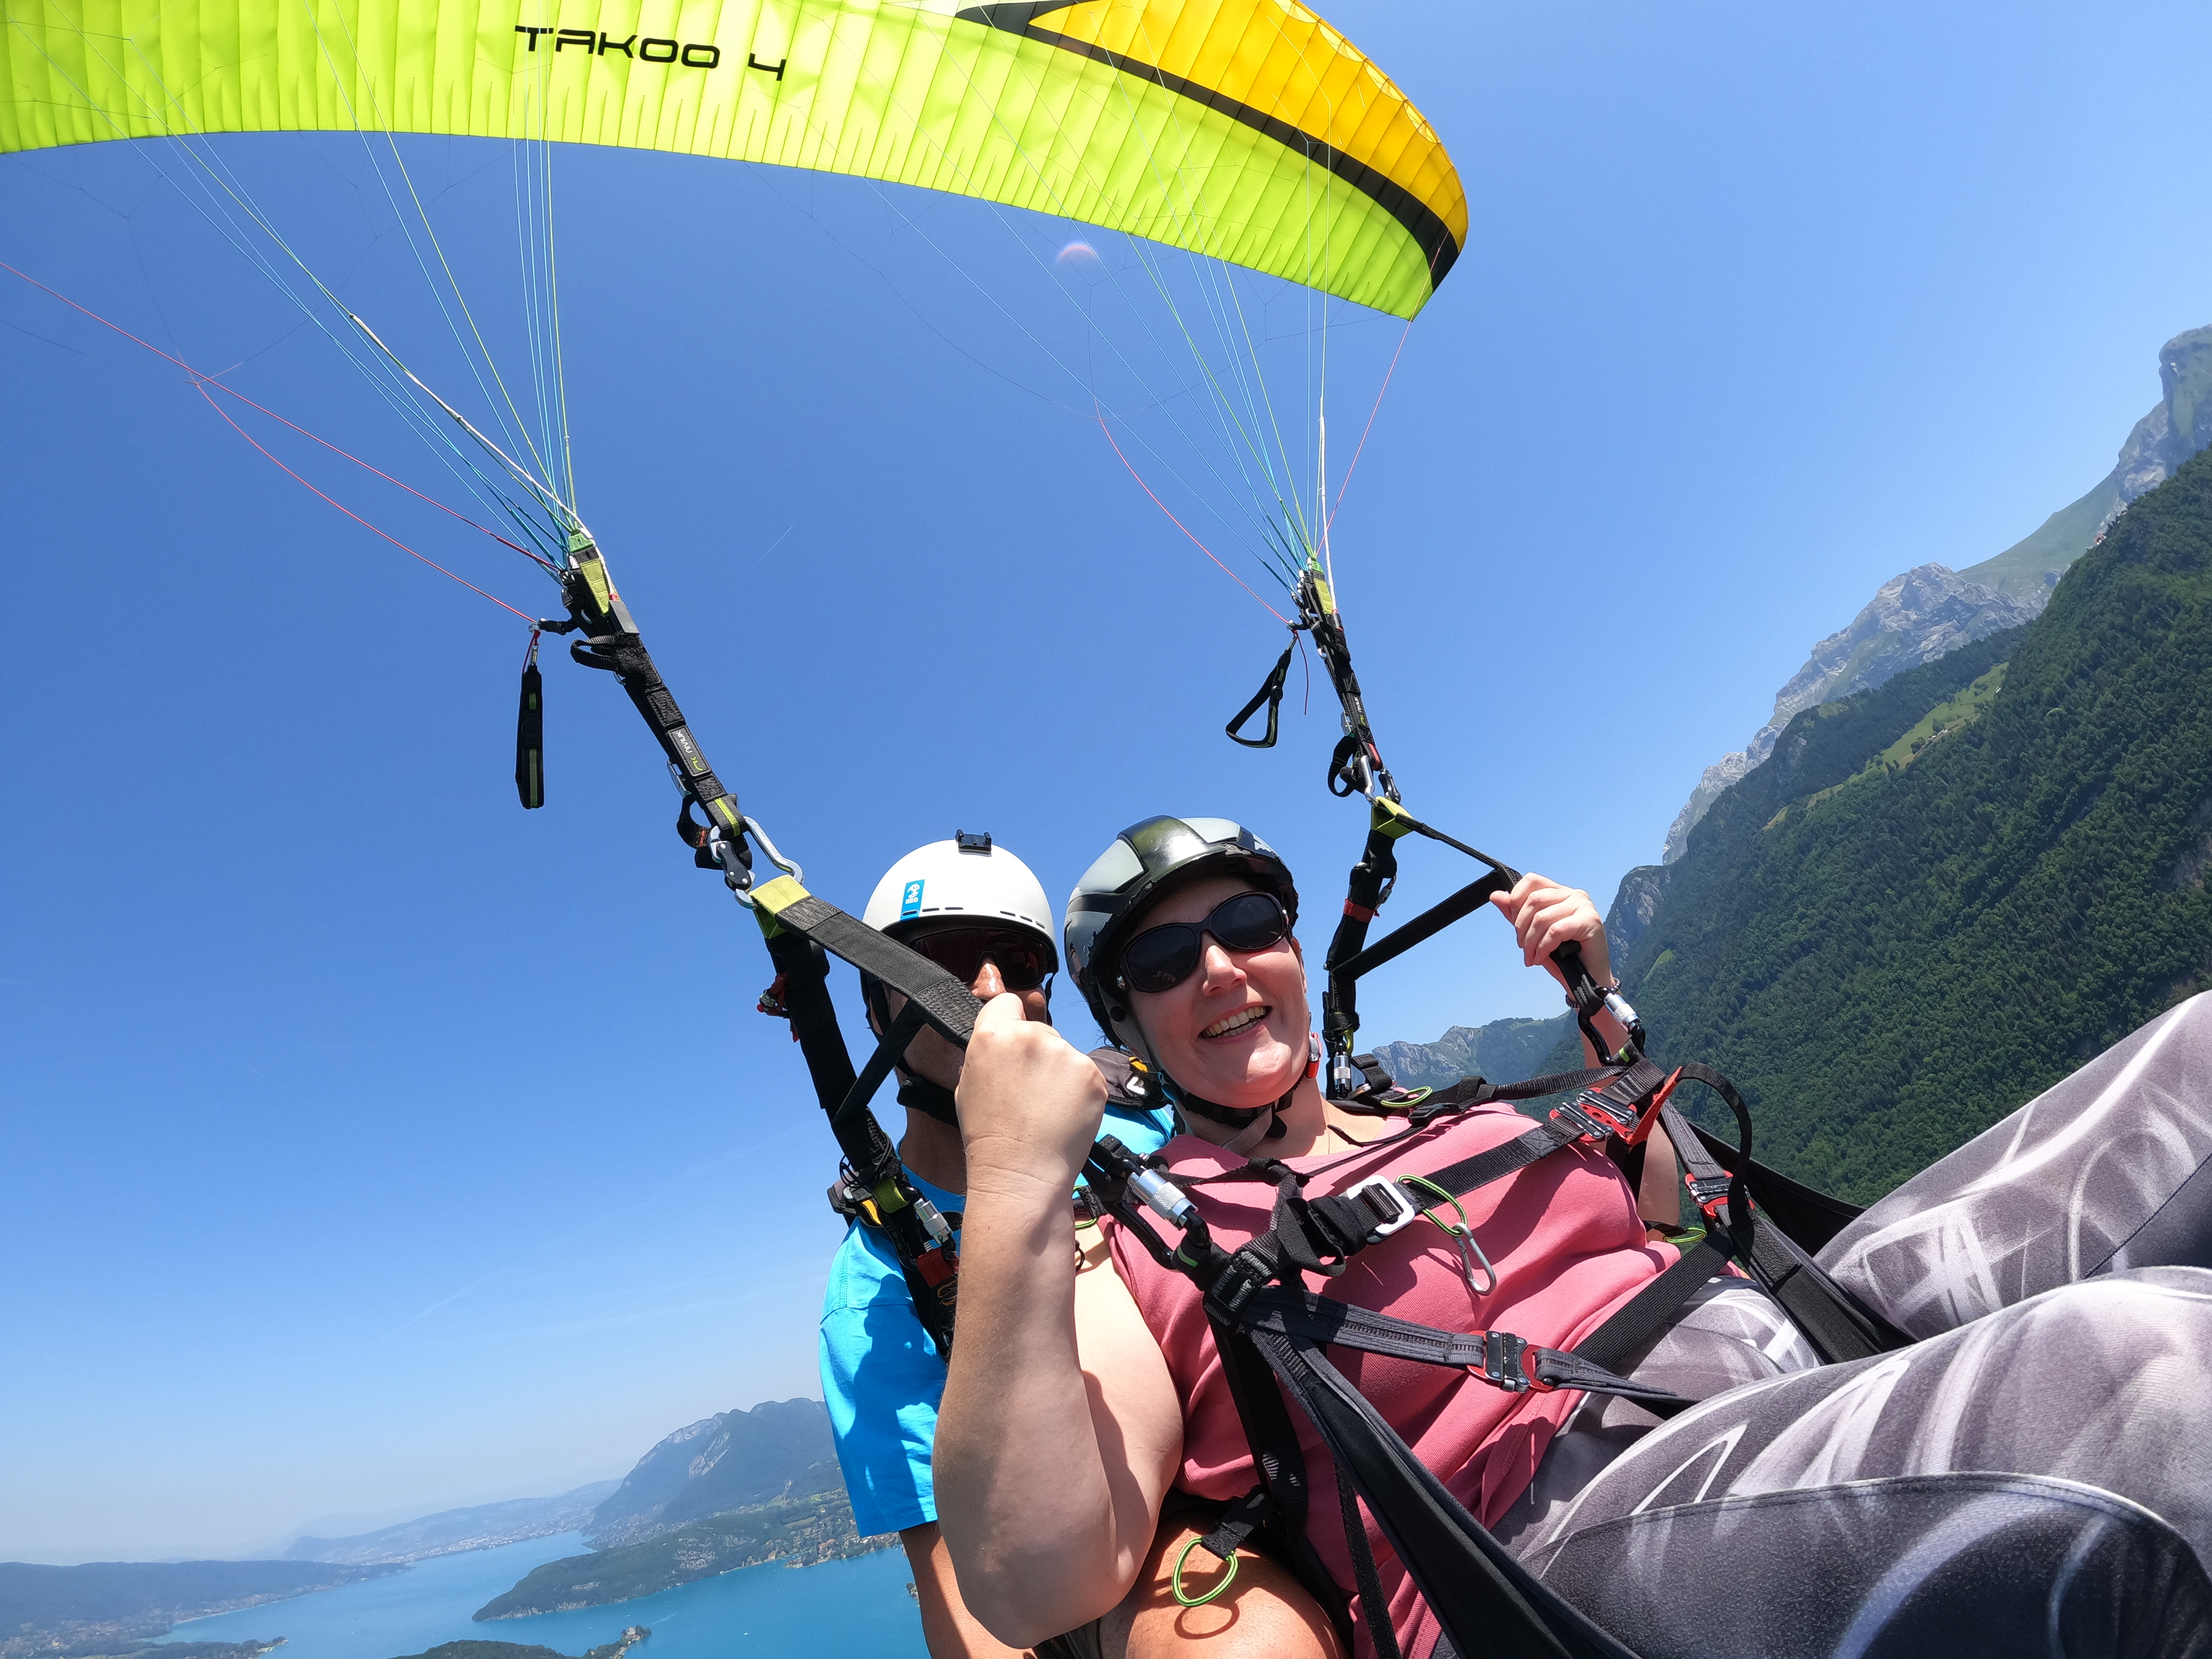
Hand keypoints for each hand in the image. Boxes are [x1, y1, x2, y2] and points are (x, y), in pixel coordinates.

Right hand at [956, 993, 1108, 1202]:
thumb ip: (987, 1052)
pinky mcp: (1093, 1075)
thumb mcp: (967, 1084)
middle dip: (1036, 1053)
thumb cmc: (988, 1136)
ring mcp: (1066, 1054)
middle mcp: (1031, 1036)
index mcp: (993, 1035)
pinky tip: (1064, 1114)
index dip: (1009, 1020)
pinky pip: (1085, 1072)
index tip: (1012, 1042)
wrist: (1020, 1174)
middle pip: (1039, 1029)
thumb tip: (1002, 1039)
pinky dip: (1078, 1090)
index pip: (1007, 1002)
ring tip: (1046, 1108)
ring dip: (1058, 1072)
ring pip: (1063, 1052)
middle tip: (1028, 1091)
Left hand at [1490, 873, 1612, 991]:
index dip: (1516, 901)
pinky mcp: (1590, 921)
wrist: (1586, 979)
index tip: (1516, 925)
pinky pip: (1555, 931)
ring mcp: (1584, 906)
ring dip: (1531, 942)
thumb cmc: (1563, 956)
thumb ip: (1516, 914)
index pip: (1531, 881)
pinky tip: (1541, 959)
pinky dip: (1543, 947)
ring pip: (1542, 917)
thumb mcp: (1533, 932)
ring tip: (1531, 957)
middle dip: (1521, 928)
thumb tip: (1495, 895)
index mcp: (1560, 892)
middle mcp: (1573, 894)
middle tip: (1523, 947)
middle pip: (1534, 900)